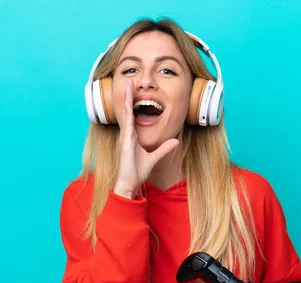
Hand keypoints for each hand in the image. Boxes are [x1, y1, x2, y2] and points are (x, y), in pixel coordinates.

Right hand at [113, 79, 179, 198]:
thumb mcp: (154, 158)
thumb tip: (175, 141)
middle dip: (128, 95)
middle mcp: (127, 134)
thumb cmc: (136, 172)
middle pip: (127, 110)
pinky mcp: (125, 142)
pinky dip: (127, 112)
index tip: (134, 90)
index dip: (132, 102)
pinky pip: (127, 124)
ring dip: (126, 98)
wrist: (129, 183)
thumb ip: (164, 149)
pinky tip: (127, 102)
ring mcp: (125, 137)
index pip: (132, 115)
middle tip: (129, 80)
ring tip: (127, 84)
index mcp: (132, 136)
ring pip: (126, 113)